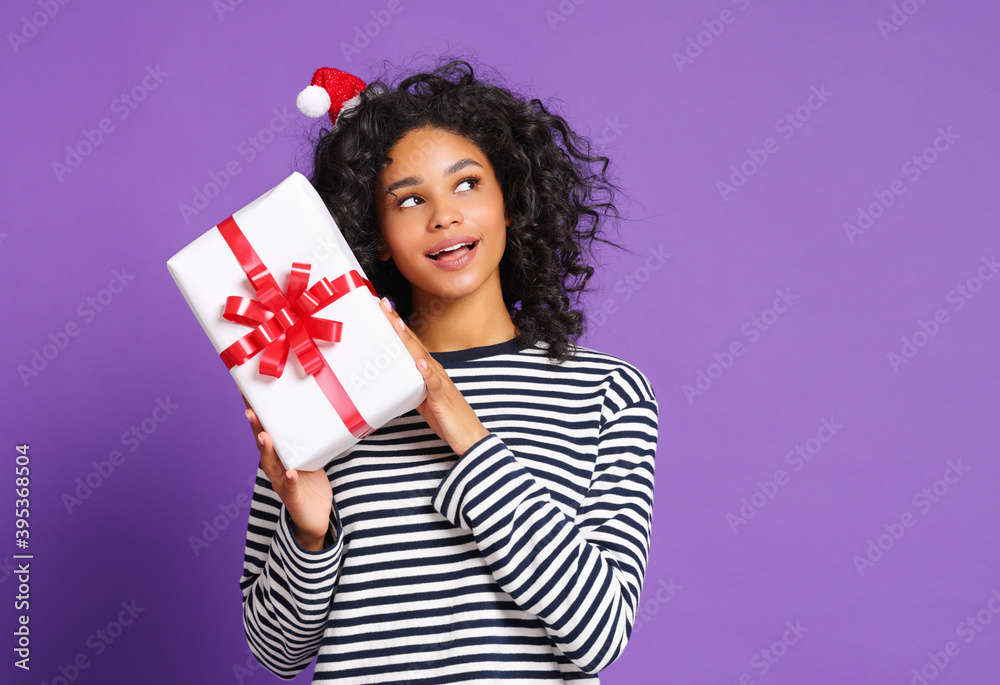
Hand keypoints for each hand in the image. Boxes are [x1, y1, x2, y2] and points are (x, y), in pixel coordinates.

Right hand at [242, 394, 333, 550]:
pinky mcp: (293, 499)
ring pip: (271, 466)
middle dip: (256, 428)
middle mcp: (276, 467)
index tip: (247, 393)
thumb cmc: (310, 483)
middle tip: (251, 410)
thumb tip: (319, 406)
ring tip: (264, 436)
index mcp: (279, 455)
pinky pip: (290, 489)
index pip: (265, 431)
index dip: (256, 414)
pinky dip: (289, 480)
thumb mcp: (310, 456)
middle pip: (263, 446)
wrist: (315, 517)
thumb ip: (309, 437)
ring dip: (267, 450)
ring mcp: (282, 483)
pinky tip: (290, 473)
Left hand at [378, 298, 489, 455]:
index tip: (384, 310)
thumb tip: (395, 383)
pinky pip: (434, 383)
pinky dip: (427, 372)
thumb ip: (411, 389)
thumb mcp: (424, 401)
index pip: (411, 344)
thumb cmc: (448, 419)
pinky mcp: (443, 398)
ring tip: (395, 324)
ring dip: (409, 340)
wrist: (469, 437)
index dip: (398, 327)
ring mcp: (440, 383)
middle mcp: (435, 372)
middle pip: (414, 343)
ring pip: (421, 357)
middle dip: (398, 324)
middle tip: (384, 305)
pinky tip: (420, 363)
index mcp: (429, 371)